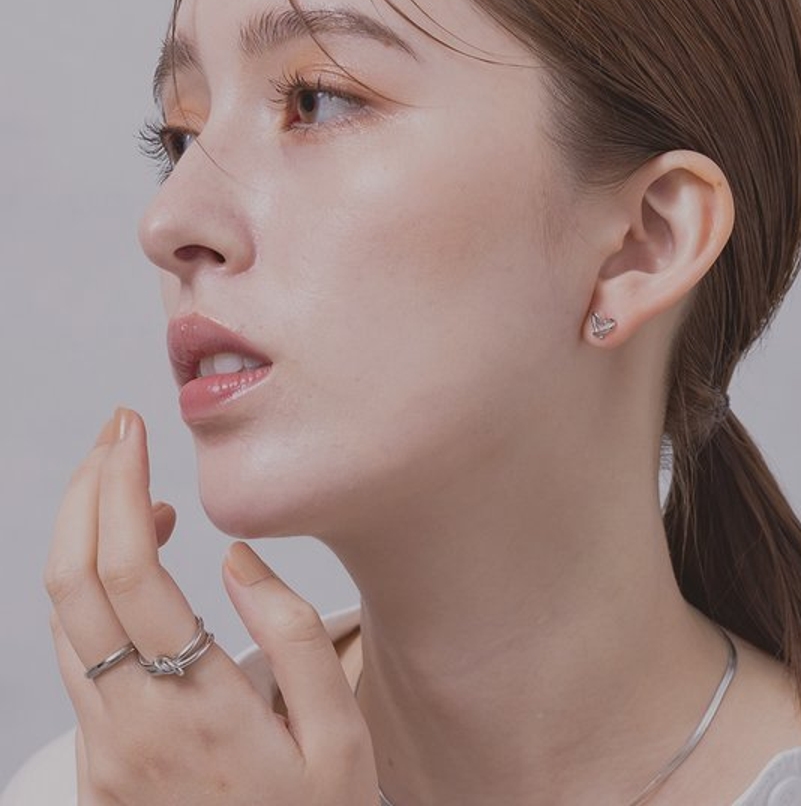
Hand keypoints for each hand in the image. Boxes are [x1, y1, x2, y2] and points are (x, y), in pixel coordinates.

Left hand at [44, 408, 377, 804]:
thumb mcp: (339, 737)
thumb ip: (294, 636)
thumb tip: (235, 558)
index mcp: (196, 713)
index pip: (130, 574)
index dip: (122, 489)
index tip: (133, 432)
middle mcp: (129, 731)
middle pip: (70, 586)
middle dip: (85, 493)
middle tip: (118, 435)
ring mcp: (103, 753)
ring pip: (62, 620)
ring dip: (86, 538)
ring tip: (138, 492)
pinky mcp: (96, 766)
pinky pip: (77, 657)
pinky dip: (94, 591)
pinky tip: (136, 568)